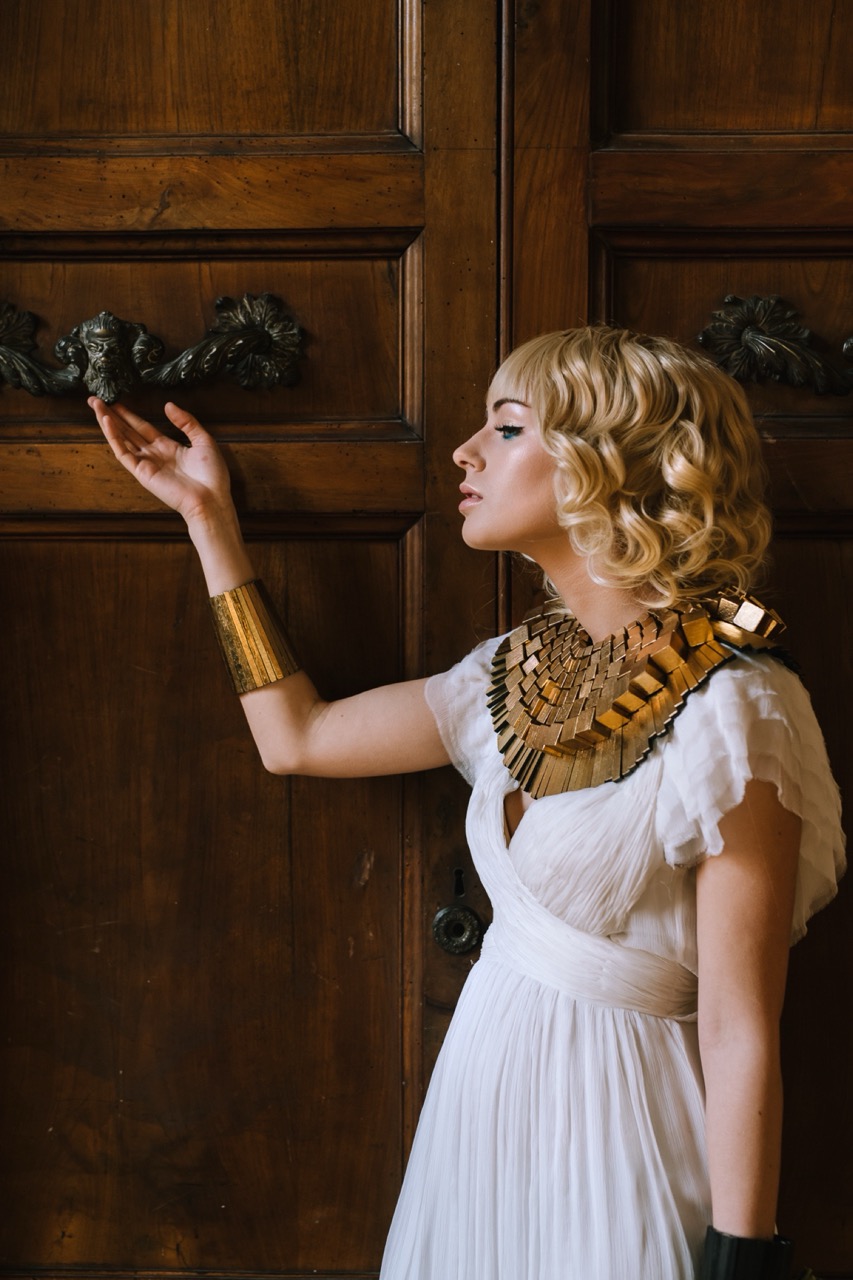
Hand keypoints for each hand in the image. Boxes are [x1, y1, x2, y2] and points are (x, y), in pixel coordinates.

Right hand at [89, 398, 233, 524]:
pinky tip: (107, 421)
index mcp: (168, 448)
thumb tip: (168, 405)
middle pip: (128, 431)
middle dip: (112, 415)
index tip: (116, 402)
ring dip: (107, 422)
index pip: (142, 428)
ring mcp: (146, 464)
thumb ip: (186, 422)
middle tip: (96, 399)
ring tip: (95, 405)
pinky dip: (113, 437)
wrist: (211, 498)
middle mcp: (154, 455)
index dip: (129, 415)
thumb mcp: (203, 440)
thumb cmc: (212, 475)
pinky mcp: (142, 472)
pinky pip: (123, 452)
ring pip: (121, 439)